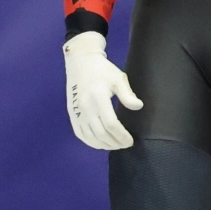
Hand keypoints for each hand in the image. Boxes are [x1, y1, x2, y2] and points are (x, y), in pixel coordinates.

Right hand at [62, 32, 142, 149]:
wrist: (81, 64)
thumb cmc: (103, 71)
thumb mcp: (119, 78)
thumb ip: (128, 94)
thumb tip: (138, 107)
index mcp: (98, 97)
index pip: (111, 123)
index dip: (121, 135)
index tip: (130, 140)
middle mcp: (85, 107)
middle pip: (101, 133)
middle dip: (115, 142)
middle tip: (125, 144)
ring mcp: (76, 112)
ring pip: (90, 136)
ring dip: (104, 145)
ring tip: (116, 145)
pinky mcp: (72, 114)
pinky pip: (80, 134)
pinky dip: (91, 142)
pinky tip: (101, 144)